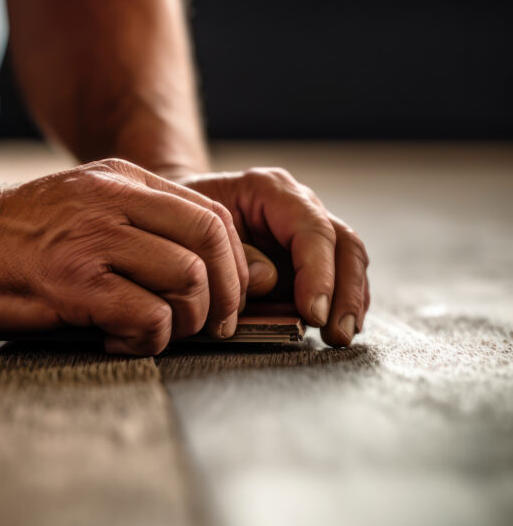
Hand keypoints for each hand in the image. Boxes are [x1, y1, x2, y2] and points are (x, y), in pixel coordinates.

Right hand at [0, 159, 259, 354]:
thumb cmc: (10, 238)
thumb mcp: (81, 206)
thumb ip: (135, 226)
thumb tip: (200, 273)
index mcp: (122, 180)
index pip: (212, 217)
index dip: (233, 267)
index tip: (223, 303)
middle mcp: (114, 200)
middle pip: (211, 244)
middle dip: (225, 298)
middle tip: (209, 329)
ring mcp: (92, 238)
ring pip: (187, 279)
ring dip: (184, 322)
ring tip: (152, 334)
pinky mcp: (69, 280)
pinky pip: (146, 315)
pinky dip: (147, 339)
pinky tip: (116, 340)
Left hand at [177, 167, 369, 346]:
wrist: (176, 212)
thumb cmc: (180, 218)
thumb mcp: (191, 227)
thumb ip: (229, 252)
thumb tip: (265, 280)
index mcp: (269, 190)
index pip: (311, 229)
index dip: (318, 273)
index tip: (313, 312)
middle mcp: (297, 206)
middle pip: (343, 243)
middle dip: (344, 292)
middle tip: (335, 332)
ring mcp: (305, 230)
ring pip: (348, 260)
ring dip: (349, 301)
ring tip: (339, 336)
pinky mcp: (306, 256)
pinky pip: (337, 276)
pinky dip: (340, 302)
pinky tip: (336, 328)